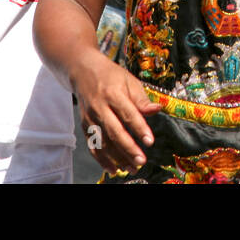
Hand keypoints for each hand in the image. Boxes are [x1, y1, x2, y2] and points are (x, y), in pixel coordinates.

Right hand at [73, 53, 159, 174]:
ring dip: (117, 158)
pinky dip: (102, 159)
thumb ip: (141, 99)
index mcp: (113, 93)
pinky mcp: (84, 125)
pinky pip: (93, 145)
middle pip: (114, 131)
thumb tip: (156, 110)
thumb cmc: (110, 76)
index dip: (139, 128)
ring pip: (103, 142)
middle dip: (128, 148)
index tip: (149, 141)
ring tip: (132, 168)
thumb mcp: (129, 80)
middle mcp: (99, 106)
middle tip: (141, 161)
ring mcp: (90, 117)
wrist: (82, 70)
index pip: (128, 113)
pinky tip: (113, 169)